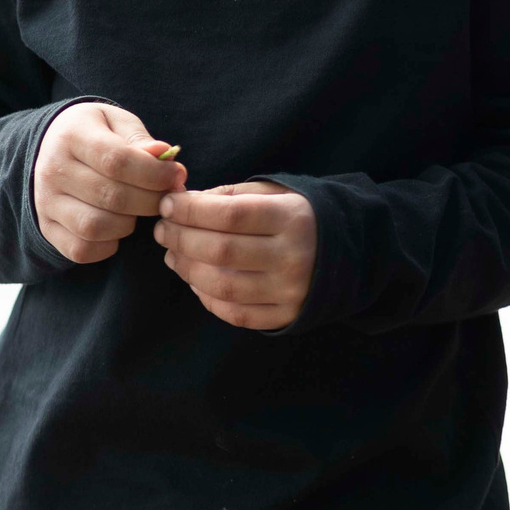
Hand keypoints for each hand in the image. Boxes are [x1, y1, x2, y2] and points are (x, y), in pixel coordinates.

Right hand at [31, 101, 184, 264]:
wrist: (50, 148)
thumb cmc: (95, 133)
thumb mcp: (117, 122)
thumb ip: (139, 139)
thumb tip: (164, 156)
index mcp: (72, 136)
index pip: (117, 161)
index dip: (154, 173)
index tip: (177, 175)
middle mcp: (53, 170)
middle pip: (111, 197)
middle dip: (150, 201)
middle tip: (166, 197)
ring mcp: (46, 203)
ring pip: (95, 227)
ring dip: (129, 224)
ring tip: (139, 210)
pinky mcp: (48, 229)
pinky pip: (81, 250)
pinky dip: (107, 245)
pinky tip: (118, 226)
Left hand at [154, 180, 315, 328]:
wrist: (346, 253)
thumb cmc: (297, 216)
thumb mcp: (273, 193)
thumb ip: (229, 196)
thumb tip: (181, 202)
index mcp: (292, 218)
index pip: (231, 215)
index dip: (191, 210)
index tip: (168, 205)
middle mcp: (293, 257)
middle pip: (221, 251)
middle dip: (181, 239)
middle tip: (162, 230)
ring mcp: (290, 291)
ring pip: (223, 286)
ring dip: (187, 269)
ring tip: (173, 254)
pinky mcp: (286, 316)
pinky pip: (235, 313)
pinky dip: (206, 297)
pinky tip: (195, 279)